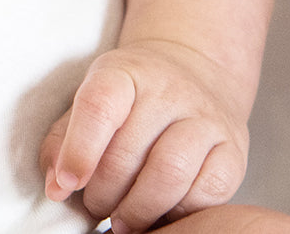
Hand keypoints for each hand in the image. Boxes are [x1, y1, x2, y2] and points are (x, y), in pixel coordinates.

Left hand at [40, 39, 249, 231]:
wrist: (193, 73)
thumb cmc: (130, 98)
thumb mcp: (92, 100)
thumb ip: (64, 140)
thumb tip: (56, 187)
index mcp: (124, 71)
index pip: (99, 106)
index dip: (79, 150)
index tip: (67, 184)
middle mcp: (168, 89)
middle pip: (129, 150)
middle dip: (103, 192)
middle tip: (94, 207)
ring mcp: (205, 117)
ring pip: (169, 174)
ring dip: (138, 209)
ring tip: (121, 221)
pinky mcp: (233, 150)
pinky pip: (207, 193)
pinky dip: (178, 214)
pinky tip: (159, 216)